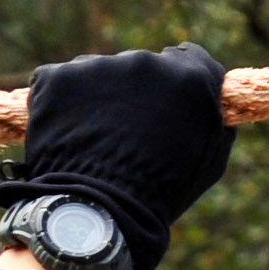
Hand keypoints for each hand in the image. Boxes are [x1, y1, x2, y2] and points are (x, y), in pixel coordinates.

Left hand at [0, 42, 231, 269]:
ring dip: (94, 98)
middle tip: (121, 132)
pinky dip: (58, 103)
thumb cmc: (158, 194)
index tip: (161, 93)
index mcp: (189, 78)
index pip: (185, 57)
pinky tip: (64, 134)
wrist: (97, 211)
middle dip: (132, 92)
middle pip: (138, 67)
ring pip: (97, 74)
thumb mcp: (207, 160)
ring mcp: (98, 67)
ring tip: (90, 140)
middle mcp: (145, 63)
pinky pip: (58, 82)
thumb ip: (211, 119)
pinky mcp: (57, 77)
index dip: (172, 78)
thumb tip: (211, 101)